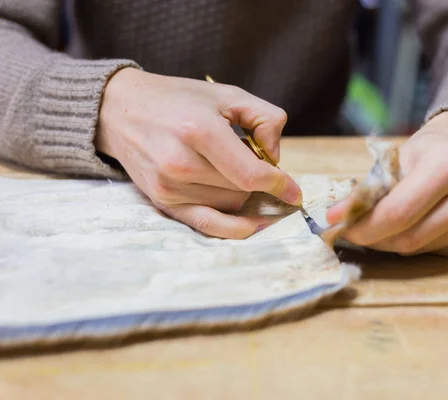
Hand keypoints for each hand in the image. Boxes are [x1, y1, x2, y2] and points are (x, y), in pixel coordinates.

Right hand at [95, 68, 301, 238]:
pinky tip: (251, 226)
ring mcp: (169, 187)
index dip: (280, 185)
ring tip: (228, 168)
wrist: (121, 110)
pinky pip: (206, 225)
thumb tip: (276, 158)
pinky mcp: (162, 202)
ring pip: (230, 206)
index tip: (295, 192)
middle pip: (243, 190)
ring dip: (242, 194)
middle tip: (250, 160)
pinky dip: (232, 227)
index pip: (251, 174)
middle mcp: (181, 164)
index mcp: (200, 132)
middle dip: (258, 180)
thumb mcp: (227, 95)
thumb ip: (265, 119)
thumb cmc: (179, 100)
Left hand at [327, 111, 447, 256]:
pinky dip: (409, 243)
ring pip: (416, 249)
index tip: (335, 223)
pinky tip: (408, 226)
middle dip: (371, 237)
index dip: (362, 223)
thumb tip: (336, 218)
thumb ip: (369, 189)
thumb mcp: (394, 158)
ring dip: (388, 241)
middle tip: (351, 229)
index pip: (399, 210)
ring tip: (379, 223)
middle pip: (407, 237)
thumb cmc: (425, 151)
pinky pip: (430, 253)